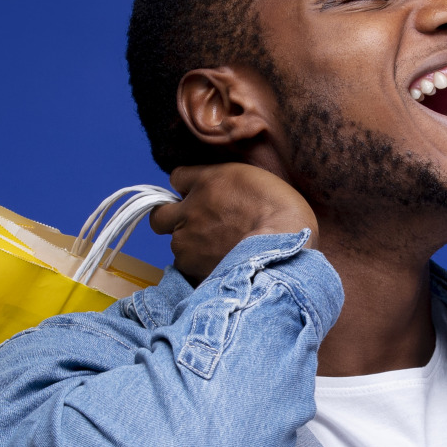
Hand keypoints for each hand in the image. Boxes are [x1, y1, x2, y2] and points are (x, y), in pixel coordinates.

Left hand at [148, 163, 316, 284]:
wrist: (286, 245)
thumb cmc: (279, 208)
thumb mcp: (250, 175)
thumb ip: (219, 178)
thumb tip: (200, 185)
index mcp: (203, 183)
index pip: (177, 178)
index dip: (188, 188)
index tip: (199, 196)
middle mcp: (187, 213)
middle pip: (161, 217)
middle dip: (173, 220)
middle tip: (199, 225)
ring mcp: (187, 246)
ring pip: (178, 246)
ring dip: (192, 247)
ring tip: (224, 250)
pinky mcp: (195, 272)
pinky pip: (190, 270)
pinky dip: (203, 269)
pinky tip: (226, 265)